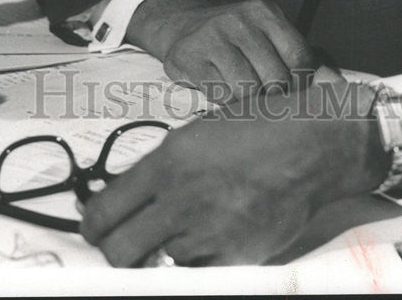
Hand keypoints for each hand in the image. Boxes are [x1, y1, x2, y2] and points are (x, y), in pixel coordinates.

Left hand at [80, 71, 382, 265]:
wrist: (309, 144)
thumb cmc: (256, 129)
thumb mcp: (197, 134)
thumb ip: (160, 167)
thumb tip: (126, 196)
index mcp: (167, 162)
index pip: (104, 211)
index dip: (92, 227)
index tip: (94, 230)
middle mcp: (182, 199)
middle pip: (120, 250)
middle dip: (115, 251)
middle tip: (122, 245)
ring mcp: (209, 231)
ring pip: (158, 263)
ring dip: (160, 254)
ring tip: (175, 235)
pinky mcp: (236, 255)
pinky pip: (196, 273)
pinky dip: (194, 263)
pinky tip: (204, 242)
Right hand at [126, 0, 315, 101]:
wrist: (182, 25)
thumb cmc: (236, 39)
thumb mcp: (269, 36)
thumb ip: (302, 59)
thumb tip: (339, 86)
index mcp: (265, 12)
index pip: (299, 56)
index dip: (301, 84)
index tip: (293, 94)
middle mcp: (239, 19)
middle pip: (275, 77)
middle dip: (275, 98)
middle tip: (267, 102)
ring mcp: (212, 37)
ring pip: (247, 89)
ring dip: (249, 103)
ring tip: (246, 100)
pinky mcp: (189, 57)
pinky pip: (220, 94)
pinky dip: (226, 104)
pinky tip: (224, 96)